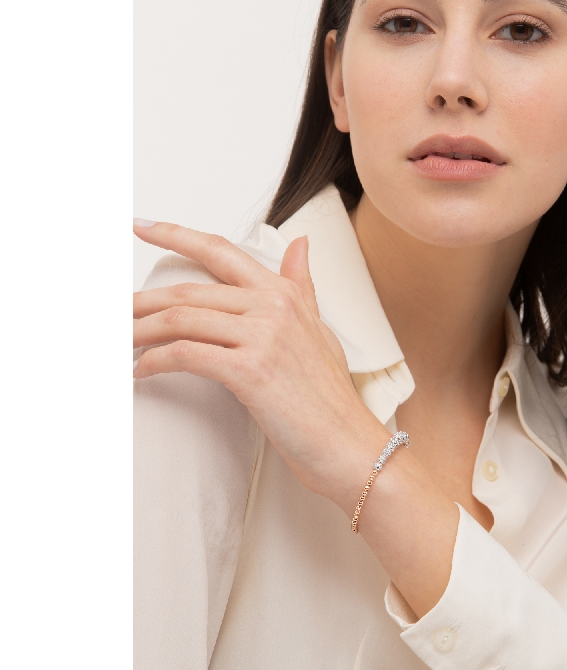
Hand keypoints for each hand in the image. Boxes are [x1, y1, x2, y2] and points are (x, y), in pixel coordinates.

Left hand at [132, 222, 388, 507]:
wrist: (347, 442)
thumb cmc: (331, 395)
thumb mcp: (318, 329)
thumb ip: (302, 286)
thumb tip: (300, 244)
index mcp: (284, 293)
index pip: (220, 251)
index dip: (175, 235)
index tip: (142, 227)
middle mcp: (273, 306)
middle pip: (189, 291)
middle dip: (143, 301)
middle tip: (116, 311)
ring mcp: (262, 335)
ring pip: (181, 319)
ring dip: (140, 330)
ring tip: (120, 341)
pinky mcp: (249, 369)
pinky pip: (184, 354)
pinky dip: (154, 361)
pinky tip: (141, 370)